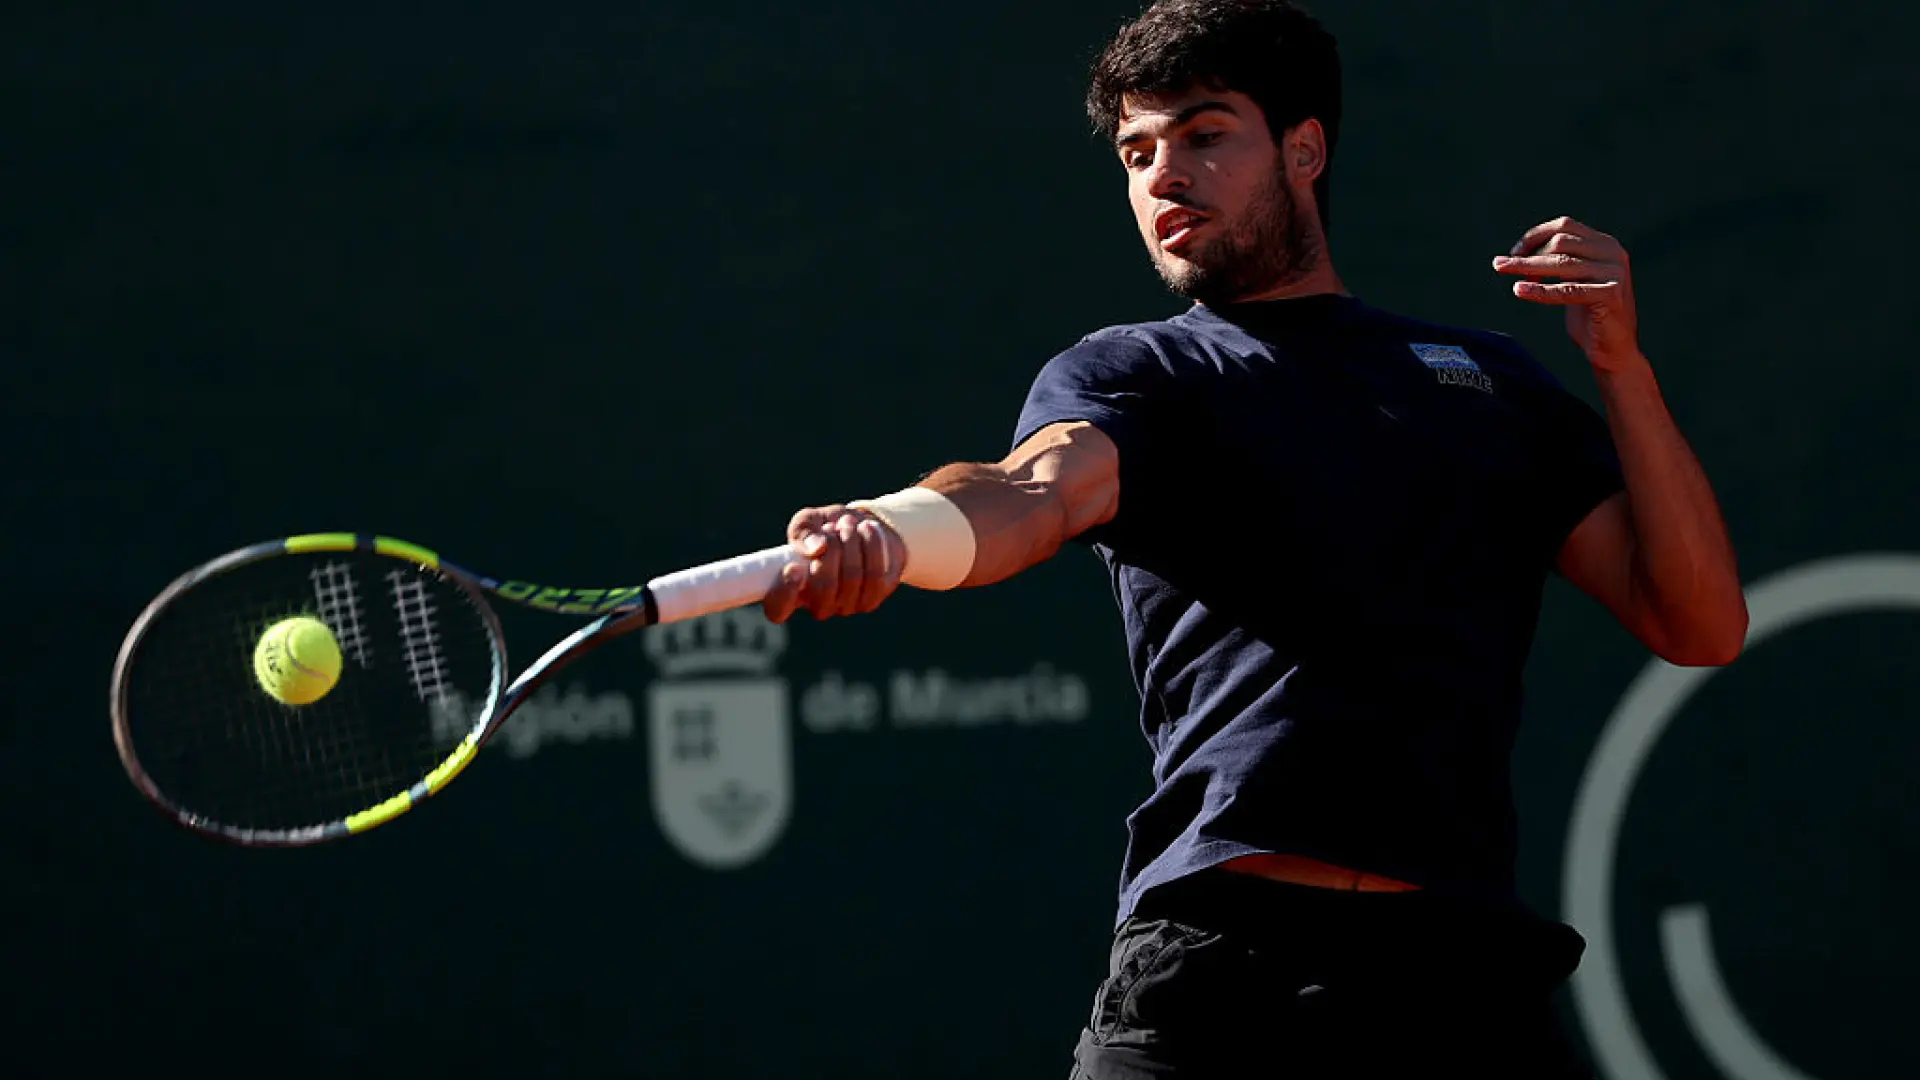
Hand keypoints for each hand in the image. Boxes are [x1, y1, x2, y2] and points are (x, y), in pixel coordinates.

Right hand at [761, 504, 905, 623]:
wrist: (863, 529)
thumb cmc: (827, 528)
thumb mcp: (809, 522)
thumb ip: (803, 531)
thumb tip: (816, 549)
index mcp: (791, 590)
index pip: (778, 610)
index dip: (783, 594)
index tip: (792, 568)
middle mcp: (817, 605)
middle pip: (823, 589)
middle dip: (832, 549)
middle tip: (834, 526)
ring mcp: (845, 606)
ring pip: (852, 579)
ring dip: (851, 543)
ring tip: (849, 523)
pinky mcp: (871, 600)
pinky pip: (875, 576)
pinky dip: (872, 546)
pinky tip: (867, 529)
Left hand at [1493, 216, 1643, 371]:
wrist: (1614, 350)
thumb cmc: (1590, 316)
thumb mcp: (1576, 280)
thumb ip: (1561, 261)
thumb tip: (1522, 251)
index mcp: (1605, 244)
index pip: (1565, 226)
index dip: (1535, 235)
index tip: (1514, 251)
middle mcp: (1612, 253)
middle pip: (1560, 242)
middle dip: (1528, 254)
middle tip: (1502, 266)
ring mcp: (1614, 272)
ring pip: (1561, 263)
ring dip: (1527, 266)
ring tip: (1503, 270)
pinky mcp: (1610, 293)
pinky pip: (1567, 290)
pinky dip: (1540, 290)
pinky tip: (1519, 290)